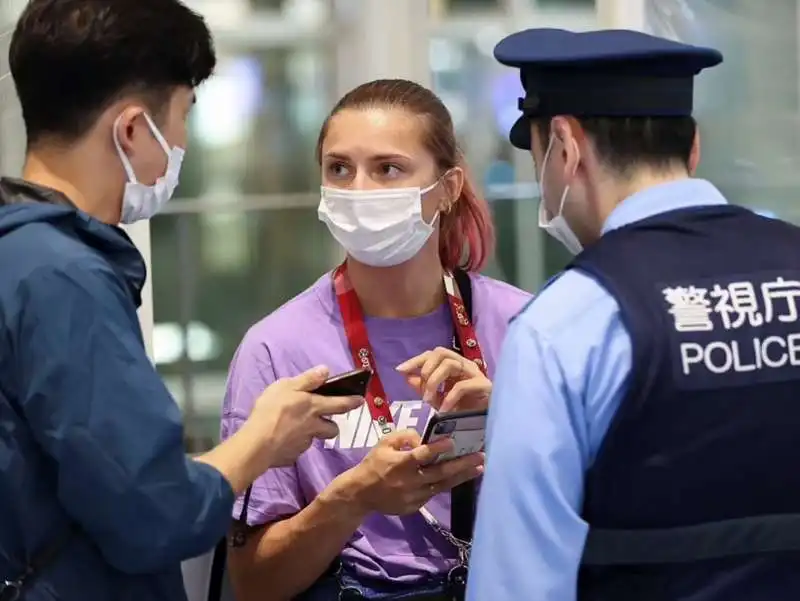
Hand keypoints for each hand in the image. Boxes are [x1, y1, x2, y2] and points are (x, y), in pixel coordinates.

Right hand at [248, 366, 363, 467]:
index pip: (340, 404)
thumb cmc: (272, 410)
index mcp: (314, 407)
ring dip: (311, 435)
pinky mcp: (292, 457)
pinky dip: (291, 446)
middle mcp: (314, 427)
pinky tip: (281, 441)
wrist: (258, 443)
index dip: (352, 402)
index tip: (361, 401)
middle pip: (332, 429)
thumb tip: (326, 370)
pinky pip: (296, 450)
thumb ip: (307, 380)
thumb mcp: (287, 386)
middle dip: (332, 426)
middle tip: (325, 422)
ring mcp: (304, 444)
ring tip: (297, 430)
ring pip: (314, 440)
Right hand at [341, 429, 483, 515]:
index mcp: (400, 464)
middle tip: (480, 456)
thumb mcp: (384, 443)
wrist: (361, 494)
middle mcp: (409, 481)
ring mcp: (413, 496)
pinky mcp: (415, 506)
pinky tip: (459, 477)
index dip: (437, 449)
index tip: (453, 442)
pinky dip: (447, 485)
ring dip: (462, 477)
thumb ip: (405, 436)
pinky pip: (433, 494)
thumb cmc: (374, 464)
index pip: (421, 455)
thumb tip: (425, 440)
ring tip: (479, 468)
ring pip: (442, 486)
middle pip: (439, 473)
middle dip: (461, 464)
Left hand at [396, 347, 490, 411]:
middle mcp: (464, 365)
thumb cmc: (464, 410)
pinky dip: (449, 398)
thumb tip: (406, 375)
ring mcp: (475, 373)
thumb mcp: (437, 399)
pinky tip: (443, 410)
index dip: (415, 360)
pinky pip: (462, 386)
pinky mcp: (484, 386)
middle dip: (426, 368)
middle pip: (441, 352)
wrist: (486, 425)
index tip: (399, 370)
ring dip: (434, 381)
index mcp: (453, 365)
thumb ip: (423, 387)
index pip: (433, 353)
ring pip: (450, 364)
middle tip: (421, 390)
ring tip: (428, 400)